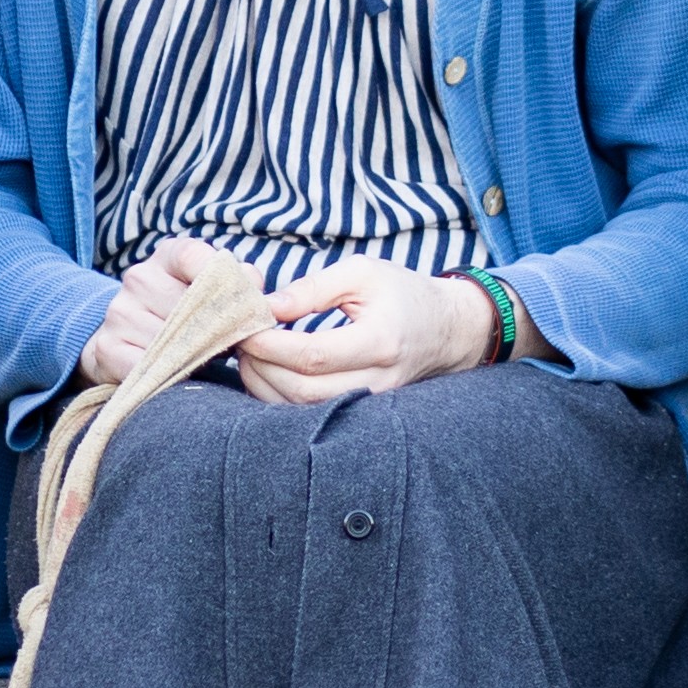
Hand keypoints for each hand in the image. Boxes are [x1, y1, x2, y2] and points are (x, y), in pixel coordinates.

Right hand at [82, 235, 248, 387]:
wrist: (127, 343)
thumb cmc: (184, 315)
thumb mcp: (211, 292)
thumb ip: (243, 288)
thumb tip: (270, 298)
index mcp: (166, 256)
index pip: (193, 257)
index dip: (222, 282)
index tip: (243, 305)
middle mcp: (138, 278)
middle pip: (190, 306)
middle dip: (216, 330)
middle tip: (226, 344)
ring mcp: (119, 312)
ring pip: (174, 341)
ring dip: (195, 356)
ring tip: (199, 357)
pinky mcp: (107, 347)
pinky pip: (152, 367)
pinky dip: (171, 376)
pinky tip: (177, 373)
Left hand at [238, 255, 498, 403]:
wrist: (447, 330)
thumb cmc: (404, 294)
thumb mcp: (362, 273)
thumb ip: (313, 288)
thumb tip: (266, 306)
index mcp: (381, 341)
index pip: (313, 355)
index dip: (271, 345)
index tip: (246, 327)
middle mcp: (378, 381)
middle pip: (303, 390)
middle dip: (261, 367)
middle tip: (239, 341)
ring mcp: (371, 403)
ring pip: (303, 410)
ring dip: (265, 386)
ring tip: (248, 356)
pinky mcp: (362, 413)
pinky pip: (312, 414)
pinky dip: (280, 397)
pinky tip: (267, 372)